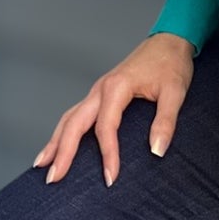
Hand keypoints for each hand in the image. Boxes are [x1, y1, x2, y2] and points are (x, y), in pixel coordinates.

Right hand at [33, 32, 195, 185]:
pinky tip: (58, 146)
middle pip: (74, 123)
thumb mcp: (176, 91)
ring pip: (69, 118)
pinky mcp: (99, 95)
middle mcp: (100, 89)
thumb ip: (166, 121)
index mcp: (116, 87)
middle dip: (62, 152)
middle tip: (54, 178)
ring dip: (55, 142)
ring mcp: (97, 91)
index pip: (106, 127)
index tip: (111, 178)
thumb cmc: (171, 64)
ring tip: (42, 165)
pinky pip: (76, 115)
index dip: (108, 155)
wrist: (169, 41)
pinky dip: (64, 132)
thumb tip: (156, 151)